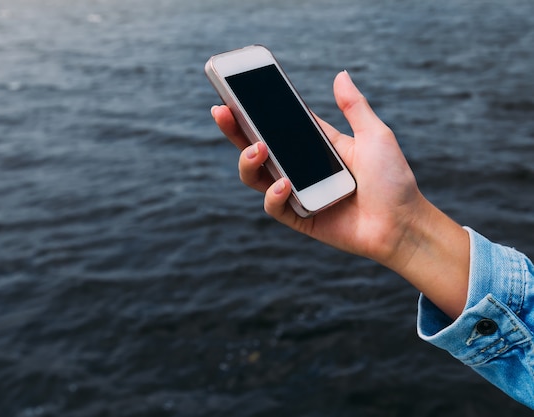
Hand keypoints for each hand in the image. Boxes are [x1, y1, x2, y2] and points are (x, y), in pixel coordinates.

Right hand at [211, 71, 468, 318]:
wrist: (403, 223)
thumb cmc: (393, 180)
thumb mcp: (375, 135)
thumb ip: (354, 107)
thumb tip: (341, 75)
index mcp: (314, 146)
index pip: (276, 125)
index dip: (253, 111)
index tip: (234, 94)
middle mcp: (300, 168)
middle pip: (256, 147)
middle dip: (235, 131)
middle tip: (222, 112)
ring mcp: (296, 193)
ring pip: (256, 177)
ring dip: (248, 162)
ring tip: (258, 149)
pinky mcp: (298, 217)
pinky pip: (274, 205)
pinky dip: (273, 194)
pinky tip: (285, 184)